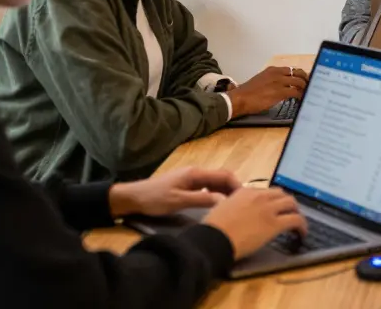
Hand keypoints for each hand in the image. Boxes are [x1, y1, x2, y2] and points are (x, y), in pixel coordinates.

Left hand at [108, 167, 240, 216]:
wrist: (134, 197)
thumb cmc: (154, 199)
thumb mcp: (178, 201)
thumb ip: (202, 199)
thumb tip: (224, 200)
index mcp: (196, 173)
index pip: (224, 175)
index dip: (237, 185)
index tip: (246, 200)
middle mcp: (196, 172)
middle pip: (222, 177)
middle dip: (234, 189)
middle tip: (242, 205)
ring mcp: (192, 178)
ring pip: (215, 182)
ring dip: (225, 192)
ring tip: (233, 207)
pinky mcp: (187, 184)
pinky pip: (208, 187)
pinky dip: (216, 194)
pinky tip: (217, 205)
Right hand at [203, 187, 307, 259]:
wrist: (214, 239)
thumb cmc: (212, 228)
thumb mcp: (221, 208)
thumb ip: (233, 205)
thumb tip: (238, 212)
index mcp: (244, 192)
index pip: (265, 191)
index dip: (272, 200)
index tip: (274, 208)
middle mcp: (259, 196)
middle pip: (281, 194)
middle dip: (286, 203)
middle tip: (288, 213)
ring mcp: (268, 208)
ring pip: (291, 203)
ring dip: (296, 211)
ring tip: (297, 222)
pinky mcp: (275, 224)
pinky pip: (296, 220)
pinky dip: (302, 225)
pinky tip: (301, 233)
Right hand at [227, 66, 307, 117]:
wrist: (240, 98)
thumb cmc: (248, 93)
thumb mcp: (260, 80)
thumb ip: (271, 80)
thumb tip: (279, 86)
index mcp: (272, 70)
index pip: (291, 69)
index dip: (299, 74)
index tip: (303, 79)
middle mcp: (277, 74)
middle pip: (298, 73)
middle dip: (306, 79)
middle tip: (309, 85)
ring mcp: (279, 82)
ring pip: (299, 82)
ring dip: (305, 87)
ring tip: (307, 93)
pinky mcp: (280, 92)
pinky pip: (295, 92)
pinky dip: (301, 95)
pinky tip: (301, 99)